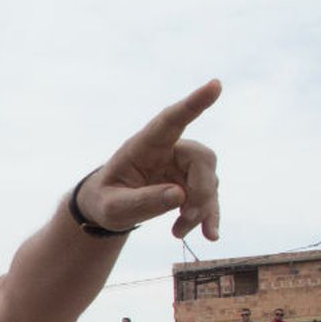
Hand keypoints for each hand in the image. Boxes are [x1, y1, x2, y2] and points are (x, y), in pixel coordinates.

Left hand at [79, 80, 220, 239]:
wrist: (108, 208)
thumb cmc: (105, 201)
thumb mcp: (114, 207)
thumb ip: (142, 201)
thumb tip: (179, 196)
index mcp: (144, 145)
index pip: (171, 120)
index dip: (193, 103)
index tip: (215, 85)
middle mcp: (168, 150)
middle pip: (201, 158)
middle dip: (201, 189)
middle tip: (189, 216)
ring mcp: (181, 166)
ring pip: (209, 180)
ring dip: (201, 209)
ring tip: (178, 232)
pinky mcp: (191, 183)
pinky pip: (209, 197)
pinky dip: (208, 217)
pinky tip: (207, 236)